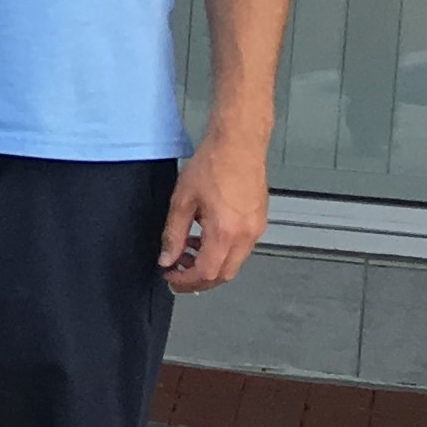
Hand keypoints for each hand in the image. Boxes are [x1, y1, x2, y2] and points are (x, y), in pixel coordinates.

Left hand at [160, 137, 268, 293]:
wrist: (238, 144)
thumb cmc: (213, 165)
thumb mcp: (182, 201)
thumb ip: (173, 234)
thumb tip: (167, 258)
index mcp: (225, 231)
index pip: (206, 273)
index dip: (185, 281)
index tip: (170, 278)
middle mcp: (246, 234)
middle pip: (224, 275)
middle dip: (199, 280)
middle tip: (177, 274)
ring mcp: (256, 228)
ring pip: (234, 263)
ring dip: (210, 265)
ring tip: (186, 251)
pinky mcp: (259, 221)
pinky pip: (241, 248)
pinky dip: (222, 251)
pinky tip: (203, 237)